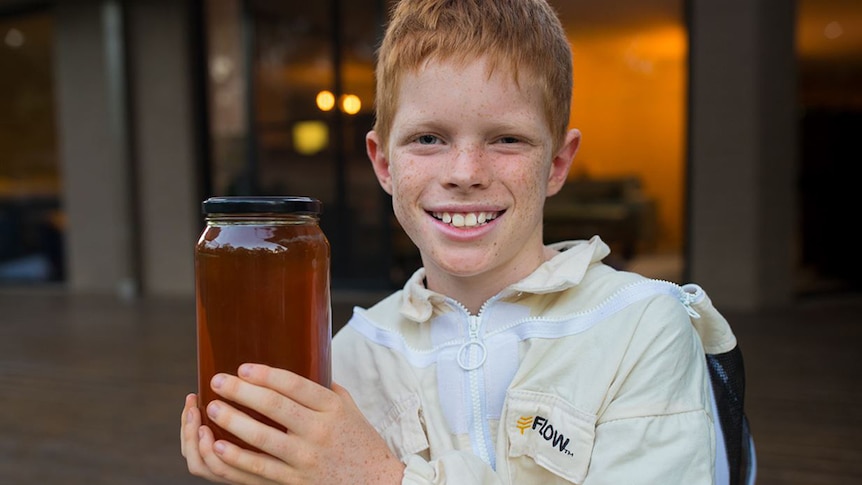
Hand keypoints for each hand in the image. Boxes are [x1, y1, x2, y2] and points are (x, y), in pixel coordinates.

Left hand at [180, 364, 404, 483]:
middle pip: (273, 405)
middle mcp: (318, 430)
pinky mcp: (295, 481)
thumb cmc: (360, 441)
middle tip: (218, 381)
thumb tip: (301, 367)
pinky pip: (259, 468)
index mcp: (331, 408)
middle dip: (240, 391)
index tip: (243, 368)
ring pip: (261, 436)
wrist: (376, 483)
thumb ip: (325, 390)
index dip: (265, 374)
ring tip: (213, 408)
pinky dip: (236, 456)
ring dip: (232, 420)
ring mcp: (305, 458)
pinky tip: (218, 445)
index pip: (294, 385)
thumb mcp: (349, 409)